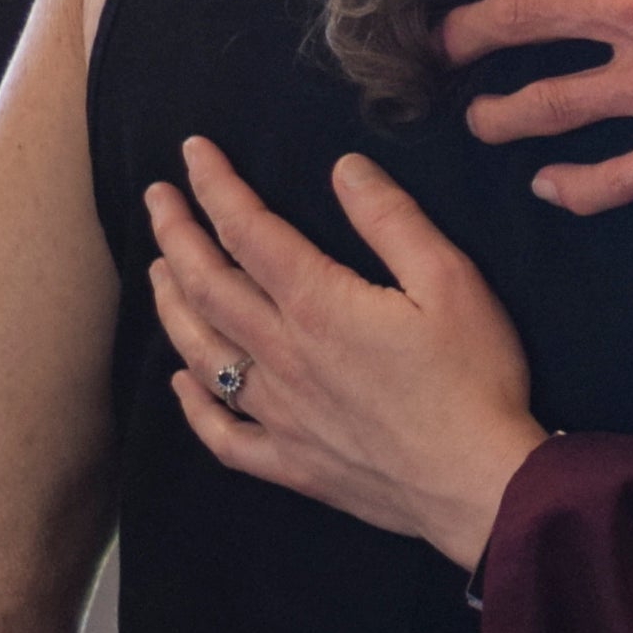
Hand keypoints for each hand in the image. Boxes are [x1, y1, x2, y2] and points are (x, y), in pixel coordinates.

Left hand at [147, 138, 545, 574]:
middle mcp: (281, 355)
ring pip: (201, 352)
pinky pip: (222, 434)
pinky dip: (193, 405)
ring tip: (157, 270)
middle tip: (156, 199)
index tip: (191, 153)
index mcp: (317, 305)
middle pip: (208, 287)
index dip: (215, 187)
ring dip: (172, 305)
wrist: (476, 480)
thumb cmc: (473, 377)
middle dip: (176, 235)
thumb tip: (343, 169)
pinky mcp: (289, 461)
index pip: (248, 232)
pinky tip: (181, 383)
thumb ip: (391, 222)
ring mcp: (278, 413)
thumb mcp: (450, 282)